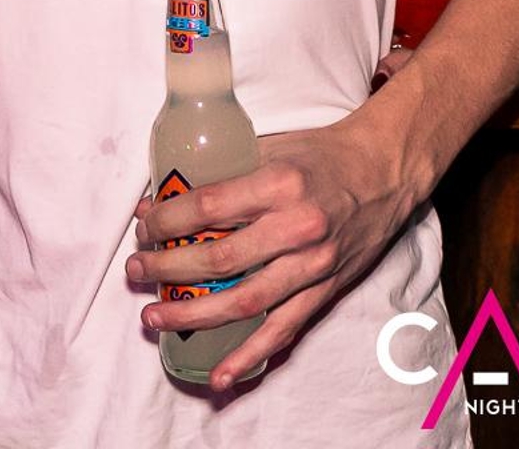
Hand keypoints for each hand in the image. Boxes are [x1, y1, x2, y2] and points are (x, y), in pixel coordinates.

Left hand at [125, 116, 419, 390]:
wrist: (382, 171)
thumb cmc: (320, 153)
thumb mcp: (268, 146)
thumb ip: (220, 171)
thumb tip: (160, 196)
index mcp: (278, 183)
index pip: (208, 207)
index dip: (167, 221)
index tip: (143, 227)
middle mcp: (297, 226)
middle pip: (220, 258)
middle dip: (168, 268)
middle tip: (136, 270)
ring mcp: (314, 264)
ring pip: (245, 300)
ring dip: (194, 315)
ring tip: (154, 317)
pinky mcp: (327, 290)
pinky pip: (284, 329)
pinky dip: (251, 355)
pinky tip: (220, 372)